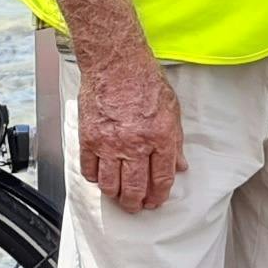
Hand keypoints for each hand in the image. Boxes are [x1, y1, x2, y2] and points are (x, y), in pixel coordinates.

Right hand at [76, 48, 188, 212]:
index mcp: (160, 137)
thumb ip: (176, 141)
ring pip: (110, 185)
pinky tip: (101, 176)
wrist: (115, 62)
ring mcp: (109, 143)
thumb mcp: (172, 109)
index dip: (158, 196)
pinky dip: (95, 178)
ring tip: (118, 195)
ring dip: (115, 195)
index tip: (155, 202)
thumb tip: (179, 165)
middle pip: (134, 189)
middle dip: (136, 203)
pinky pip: (89, 170)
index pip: (161, 180)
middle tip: (135, 205)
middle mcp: (135, 144)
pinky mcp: (88, 138)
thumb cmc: (144, 80)